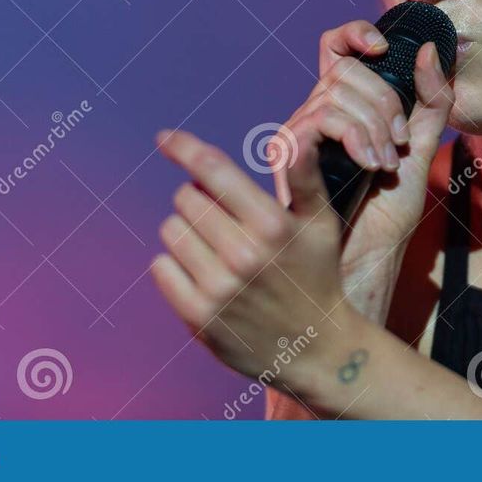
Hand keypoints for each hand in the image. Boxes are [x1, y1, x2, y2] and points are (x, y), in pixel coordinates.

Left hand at [150, 129, 354, 389]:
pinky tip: (202, 272)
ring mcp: (218, 287)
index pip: (213, 170)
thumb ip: (304, 175)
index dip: (184, 147)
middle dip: (199, 199)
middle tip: (224, 220)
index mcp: (272, 223)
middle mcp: (243, 253)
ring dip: (186, 231)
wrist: (317, 348)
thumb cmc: (316, 274)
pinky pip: (161, 267)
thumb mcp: (320, 222)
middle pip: (187, 198)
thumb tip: (302, 133)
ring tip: (216, 248)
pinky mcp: (198, 316)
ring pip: (171, 230)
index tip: (164, 138)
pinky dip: (174, 264)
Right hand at [274, 19, 454, 264]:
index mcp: (342, 108)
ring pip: (333, 94)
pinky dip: (352, 137)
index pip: (335, 47)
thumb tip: (429, 50)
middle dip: (383, 102)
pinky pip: (317, 121)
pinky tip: (368, 166)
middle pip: (344, 70)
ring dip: (372, 128)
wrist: (368, 263)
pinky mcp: (288, 158)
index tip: (383, 49)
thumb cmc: (387, 216)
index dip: (355, 33)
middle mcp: (313, 115)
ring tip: (384, 165)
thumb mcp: (421, 150)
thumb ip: (432, 102)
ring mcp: (296, 135)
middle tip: (396, 145)